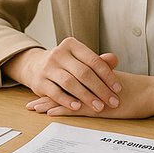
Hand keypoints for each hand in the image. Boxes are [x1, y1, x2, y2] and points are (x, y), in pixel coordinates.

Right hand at [3, 39, 121, 112]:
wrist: (35, 66)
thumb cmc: (65, 64)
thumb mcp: (80, 59)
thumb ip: (97, 61)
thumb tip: (114, 59)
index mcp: (71, 45)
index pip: (93, 60)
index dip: (107, 76)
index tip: (118, 89)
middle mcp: (58, 53)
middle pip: (83, 72)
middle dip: (100, 89)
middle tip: (112, 102)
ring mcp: (47, 67)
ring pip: (70, 83)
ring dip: (86, 97)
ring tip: (99, 107)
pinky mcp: (39, 82)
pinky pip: (55, 93)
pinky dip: (67, 101)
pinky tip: (78, 107)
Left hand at [26, 72, 153, 118]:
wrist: (152, 92)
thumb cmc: (137, 90)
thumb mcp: (115, 84)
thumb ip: (102, 81)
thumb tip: (93, 86)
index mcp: (93, 79)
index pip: (69, 81)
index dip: (54, 86)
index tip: (39, 90)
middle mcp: (90, 86)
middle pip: (63, 89)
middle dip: (45, 96)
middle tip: (29, 104)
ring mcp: (94, 96)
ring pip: (66, 99)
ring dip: (49, 104)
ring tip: (33, 108)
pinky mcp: (100, 107)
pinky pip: (78, 108)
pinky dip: (63, 110)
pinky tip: (51, 113)